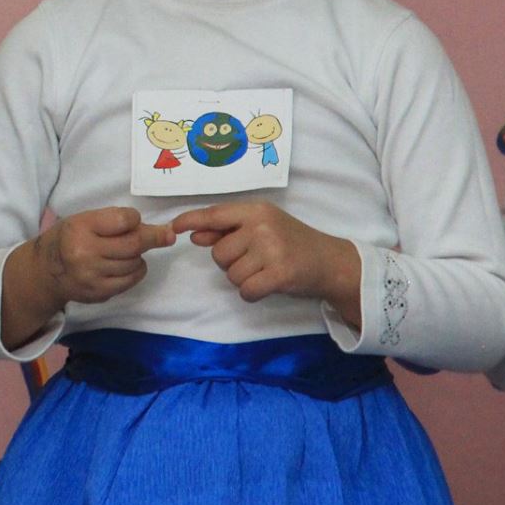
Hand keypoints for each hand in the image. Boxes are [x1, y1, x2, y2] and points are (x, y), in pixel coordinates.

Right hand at [36, 206, 175, 304]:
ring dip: (139, 255)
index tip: (136, 219)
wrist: (45, 271)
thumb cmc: (68, 238)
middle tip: (167, 235)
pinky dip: (135, 271)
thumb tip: (157, 230)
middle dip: (154, 238)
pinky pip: (131, 280)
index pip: (123, 220)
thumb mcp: (82, 220)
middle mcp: (86, 252)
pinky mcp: (100, 292)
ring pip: (135, 263)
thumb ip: (113, 222)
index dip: (134, 219)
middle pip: (134, 244)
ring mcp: (93, 276)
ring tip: (129, 251)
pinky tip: (127, 265)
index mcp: (80, 228)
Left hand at [170, 201, 360, 322]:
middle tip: (256, 260)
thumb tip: (194, 235)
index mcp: (256, 210)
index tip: (174, 227)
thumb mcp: (261, 227)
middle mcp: (262, 226)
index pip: (215, 214)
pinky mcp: (280, 274)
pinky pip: (246, 290)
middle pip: (219, 253)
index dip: (191, 220)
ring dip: (243, 279)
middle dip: (231, 262)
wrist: (331, 262)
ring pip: (231, 274)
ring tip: (264, 270)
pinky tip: (266, 286)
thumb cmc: (291, 242)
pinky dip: (251, 293)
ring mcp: (272, 249)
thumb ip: (227, 230)